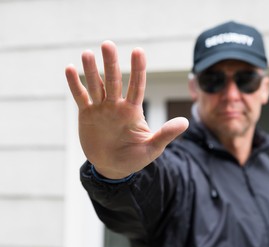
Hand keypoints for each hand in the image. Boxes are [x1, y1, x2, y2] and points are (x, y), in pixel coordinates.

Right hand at [65, 41, 188, 178]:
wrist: (112, 167)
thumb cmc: (134, 158)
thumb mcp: (151, 148)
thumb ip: (165, 134)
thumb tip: (185, 122)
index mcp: (133, 111)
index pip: (137, 86)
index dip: (138, 70)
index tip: (138, 51)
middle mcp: (117, 105)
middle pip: (114, 81)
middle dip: (111, 63)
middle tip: (108, 44)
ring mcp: (101, 109)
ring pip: (96, 85)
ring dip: (91, 71)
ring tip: (87, 53)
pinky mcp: (87, 114)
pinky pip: (81, 97)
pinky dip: (75, 84)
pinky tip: (70, 69)